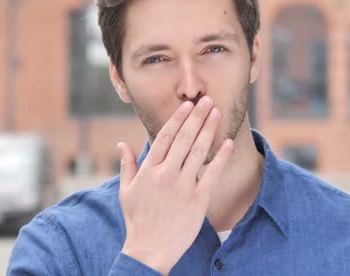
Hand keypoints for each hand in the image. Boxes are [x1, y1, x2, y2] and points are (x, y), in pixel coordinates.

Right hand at [116, 96, 233, 274]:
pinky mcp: (199, 199)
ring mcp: (183, 186)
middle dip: (197, 117)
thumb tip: (121, 144)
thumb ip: (127, 165)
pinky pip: (212, 173)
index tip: (187, 105)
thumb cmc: (137, 220)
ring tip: (217, 113)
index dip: (178, 118)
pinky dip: (221, 157)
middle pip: (184, 138)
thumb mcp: (126, 191)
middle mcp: (166, 174)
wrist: (150, 249)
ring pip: (198, 151)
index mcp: (149, 170)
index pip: (165, 137)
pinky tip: (228, 142)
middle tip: (207, 100)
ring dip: (209, 129)